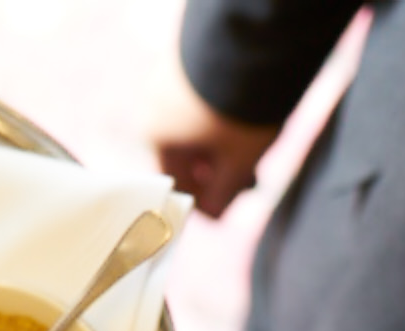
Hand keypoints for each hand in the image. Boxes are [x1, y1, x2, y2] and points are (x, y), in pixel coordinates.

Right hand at [150, 60, 278, 218]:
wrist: (248, 39)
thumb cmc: (237, 109)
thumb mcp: (237, 161)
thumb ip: (223, 194)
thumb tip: (213, 215)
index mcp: (156, 138)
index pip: (178, 185)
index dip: (205, 203)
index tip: (227, 210)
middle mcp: (153, 109)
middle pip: (185, 155)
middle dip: (218, 172)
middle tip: (250, 179)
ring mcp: (166, 80)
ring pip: (192, 129)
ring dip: (220, 147)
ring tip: (252, 149)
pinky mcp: (183, 60)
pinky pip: (196, 103)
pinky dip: (217, 118)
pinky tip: (243, 119)